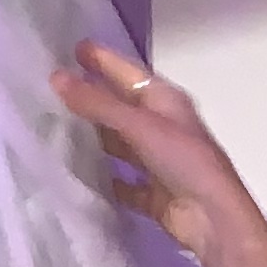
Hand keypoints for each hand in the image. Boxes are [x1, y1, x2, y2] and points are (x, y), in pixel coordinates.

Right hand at [53, 39, 266, 266]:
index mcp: (166, 101)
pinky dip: (105, 178)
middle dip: (93, 99)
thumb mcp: (139, 125)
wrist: (214, 219)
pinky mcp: (155, 194)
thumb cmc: (184, 161)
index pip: (128, 72)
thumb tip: (55, 77)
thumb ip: (98, 103)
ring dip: (96, 138)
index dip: (103, 59)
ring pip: (121, 145)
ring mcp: (159, 162)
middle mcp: (163, 127)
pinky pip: (123, 182)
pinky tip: (79, 175)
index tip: (73, 47)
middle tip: (52, 89)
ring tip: (57, 129)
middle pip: (122, 108)